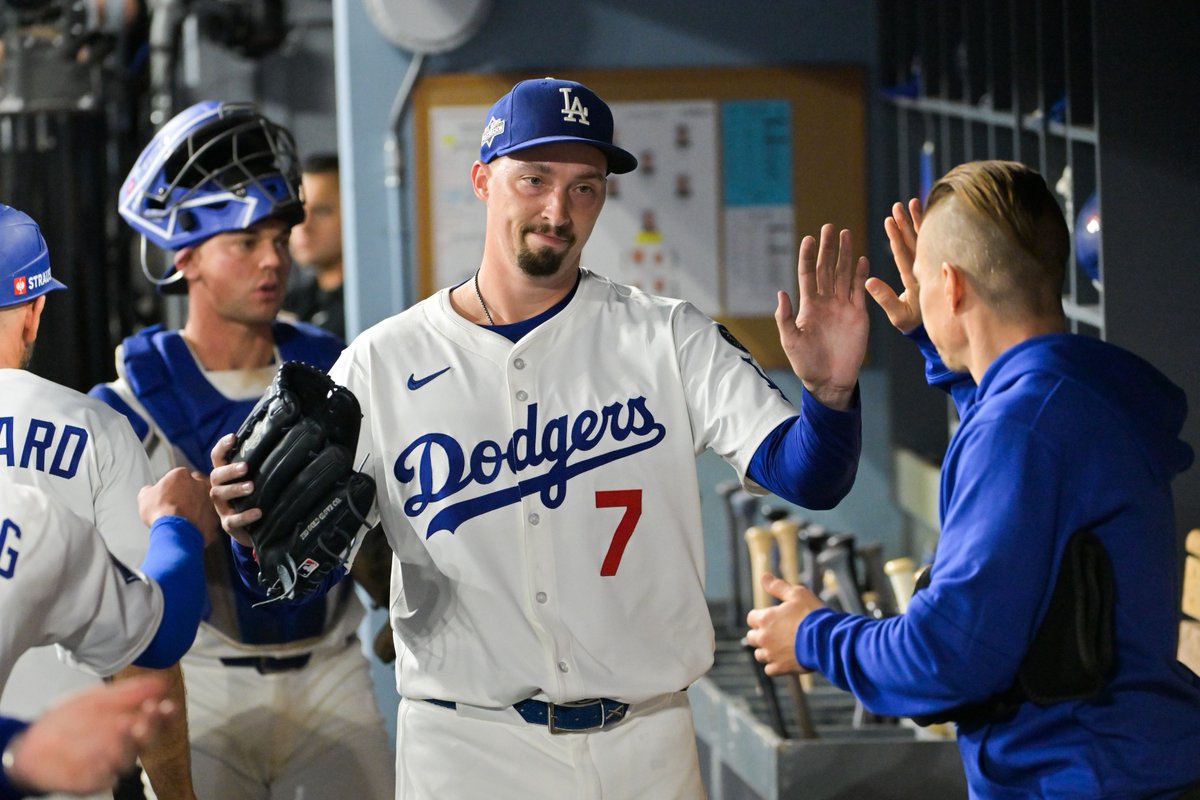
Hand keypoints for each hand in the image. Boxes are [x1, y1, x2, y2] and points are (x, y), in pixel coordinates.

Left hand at [4, 675, 175, 794]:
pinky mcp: (92, 781)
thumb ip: (127, 693)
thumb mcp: (96, 699)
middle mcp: (124, 746)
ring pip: (128, 760)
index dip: (165, 716)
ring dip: (128, 744)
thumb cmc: (67, 721)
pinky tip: (99, 753)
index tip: (165, 705)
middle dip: (151, 727)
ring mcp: (109, 765)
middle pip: (148, 741)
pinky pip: (103, 778)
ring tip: (123, 725)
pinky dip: (103, 767)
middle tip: (147, 714)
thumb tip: (161, 682)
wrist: (30, 744)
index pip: (157, 722)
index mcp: (130, 724)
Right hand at [138, 468, 220, 546]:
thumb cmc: (160, 513)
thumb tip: (150, 490)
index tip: (170, 496)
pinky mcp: (217, 513)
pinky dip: (205, 519)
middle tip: (181, 506)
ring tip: (188, 517)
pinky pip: (211, 515)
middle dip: (190, 493)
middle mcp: (199, 482)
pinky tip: (195, 525)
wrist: (176, 531)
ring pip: (206, 499)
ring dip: (199, 505)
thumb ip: (149, 490)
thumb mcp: (144, 498)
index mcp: (181, 475)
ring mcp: (211, 497)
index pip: (179, 476)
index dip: (174, 487)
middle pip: (195, 485)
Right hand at [208, 433, 256, 547]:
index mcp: (225, 477)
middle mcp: (220, 490)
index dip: (222, 447)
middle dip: (229, 470)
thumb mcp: (254, 482)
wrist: (251, 530)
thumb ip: (259, 467)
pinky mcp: (229, 524)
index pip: (217, 458)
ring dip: (235, 489)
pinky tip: (258, 512)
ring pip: (219, 495)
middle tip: (245, 467)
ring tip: (251, 486)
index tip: (233, 437)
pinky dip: (245, 516)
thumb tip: (279, 444)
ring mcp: (222, 508)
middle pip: (216, 476)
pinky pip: (232, 520)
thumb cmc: (252, 499)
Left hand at [745, 572, 825, 675]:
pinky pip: (770, 670)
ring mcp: (771, 654)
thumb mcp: (797, 594)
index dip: (760, 617)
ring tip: (780, 646)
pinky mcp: (781, 668)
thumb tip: (763, 576)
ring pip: (759, 654)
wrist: (826, 640)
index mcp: (765, 619)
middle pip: (752, 637)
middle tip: (776, 632)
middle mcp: (764, 637)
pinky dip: (775, 666)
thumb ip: (778, 586)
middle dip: (760, 634)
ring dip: (766, 651)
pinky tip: (785, 659)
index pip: (751, 618)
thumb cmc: (812, 615)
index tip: (772, 617)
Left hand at [776, 224, 869, 410]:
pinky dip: (860, 275)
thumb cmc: (806, 363)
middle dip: (827, 248)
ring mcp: (842, 306)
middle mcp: (825, 302)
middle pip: (827, 269)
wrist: (830, 380)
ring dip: (845, 255)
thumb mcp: (790, 341)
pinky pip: (859, 290)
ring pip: (844, 275)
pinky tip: (860, 260)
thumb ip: (785, 318)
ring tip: (845, 234)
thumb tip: (781, 293)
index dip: (807, 256)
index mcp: (808, 306)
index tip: (808, 238)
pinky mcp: (858, 314)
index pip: (807, 274)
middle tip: (829, 227)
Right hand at [865, 198, 923, 332]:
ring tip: (912, 202)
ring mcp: (932, 265)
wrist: (939, 325)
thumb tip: (869, 282)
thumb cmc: (912, 322)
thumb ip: (885, 299)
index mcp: (916, 282)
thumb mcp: (898, 316)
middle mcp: (926, 270)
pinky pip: (931, 241)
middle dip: (906, 223)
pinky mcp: (934, 262)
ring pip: (924, 239)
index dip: (896, 238)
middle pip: (915, 242)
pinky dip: (927, 227)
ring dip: (917, 220)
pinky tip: (923, 212)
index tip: (889, 221)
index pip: (904, 256)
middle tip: (898, 205)